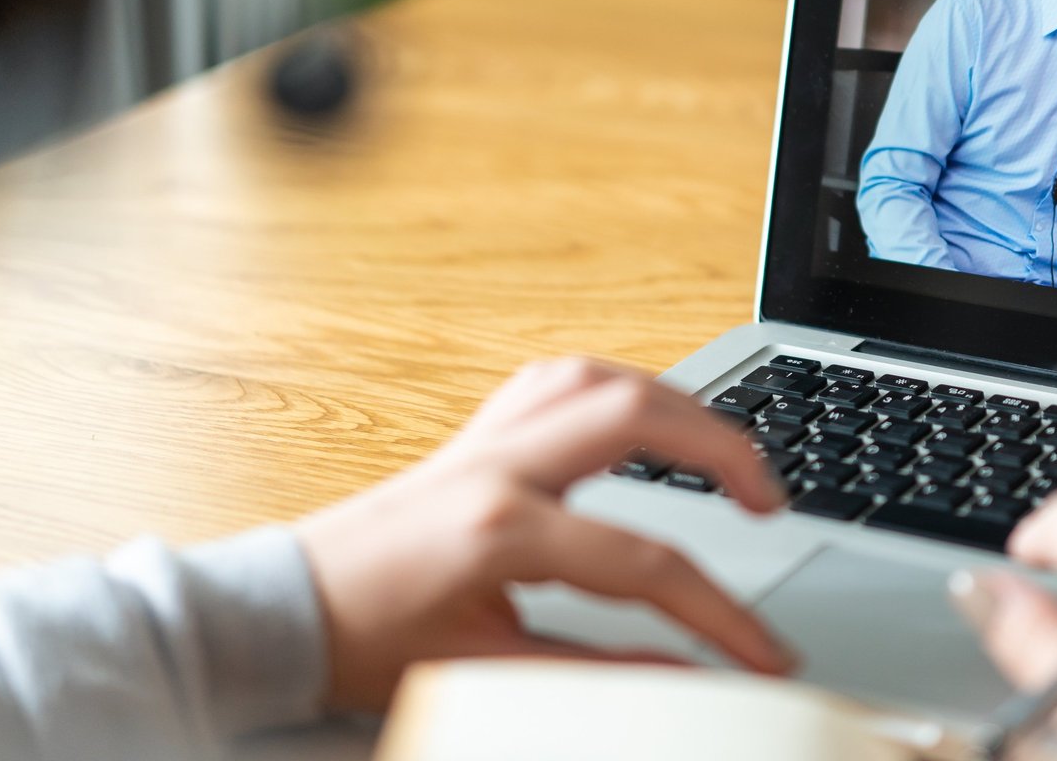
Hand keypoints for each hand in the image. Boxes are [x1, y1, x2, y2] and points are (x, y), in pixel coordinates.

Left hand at [296, 358, 793, 711]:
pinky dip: (619, 389)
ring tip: (726, 451)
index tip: (767, 654)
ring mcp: (485, 437)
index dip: (720, 612)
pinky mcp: (476, 432)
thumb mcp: (492, 672)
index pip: (644, 561)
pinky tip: (646, 417)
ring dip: (676, 402)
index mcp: (500, 529)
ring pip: (601, 377)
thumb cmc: (369, 644)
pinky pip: (560, 380)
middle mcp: (497, 464)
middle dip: (722, 448)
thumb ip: (600, 672)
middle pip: (637, 415)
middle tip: (770, 501)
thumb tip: (690, 679)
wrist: (286, 611)